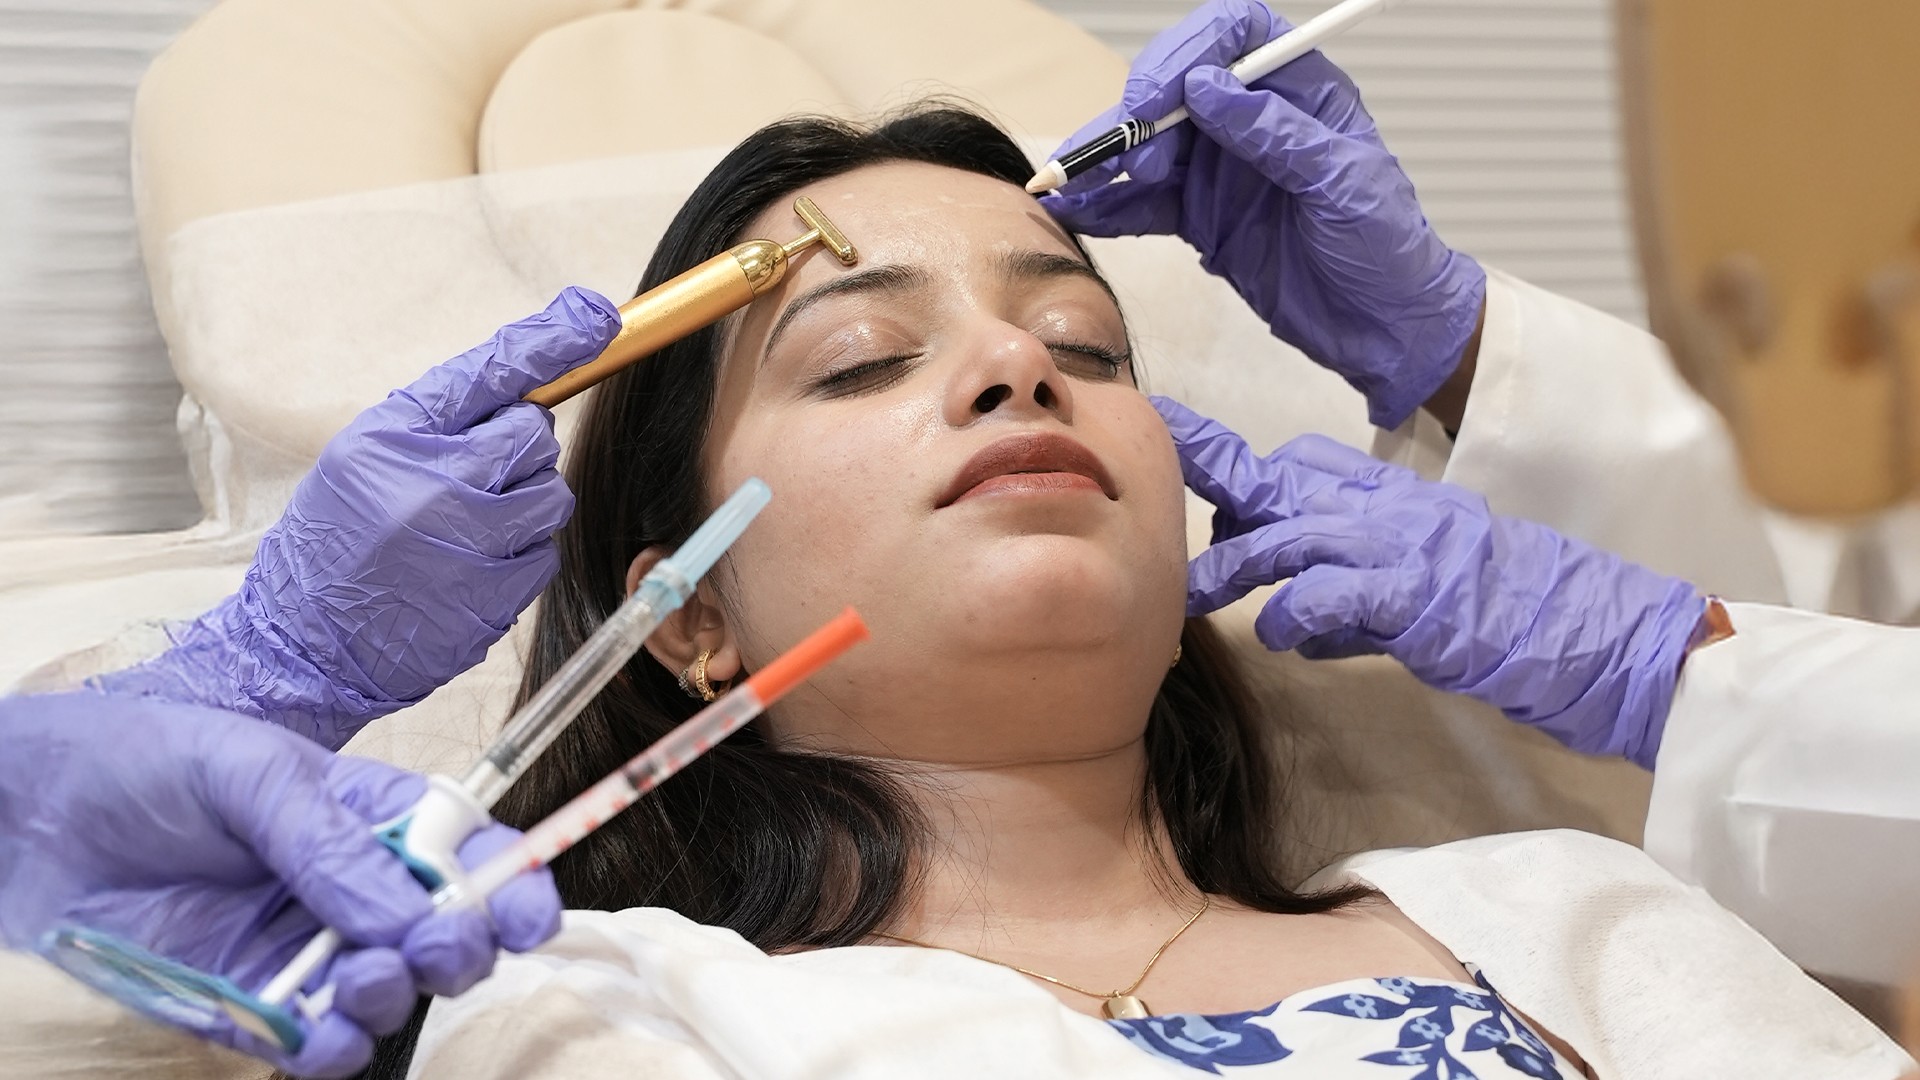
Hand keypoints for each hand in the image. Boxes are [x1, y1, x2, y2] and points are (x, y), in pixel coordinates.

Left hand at [0, 692, 562, 1077]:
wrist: (19, 814)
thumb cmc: (138, 760)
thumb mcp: (247, 773)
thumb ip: (330, 845)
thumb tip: (414, 917)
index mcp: (368, 816)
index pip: (468, 852)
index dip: (514, 884)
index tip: (530, 918)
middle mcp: (347, 889)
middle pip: (443, 933)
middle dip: (459, 948)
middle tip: (437, 948)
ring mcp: (296, 950)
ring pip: (384, 998)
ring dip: (393, 999)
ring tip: (364, 982)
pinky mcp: (239, 1006)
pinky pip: (307, 1046)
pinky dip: (327, 1052)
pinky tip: (317, 1038)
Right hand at [92, 288, 620, 748]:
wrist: (302, 642)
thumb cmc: (338, 540)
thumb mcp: (365, 456)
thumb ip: (444, 419)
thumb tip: (535, 390)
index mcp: (394, 436)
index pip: (489, 373)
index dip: (550, 340)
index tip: (596, 315)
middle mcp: (432, 485)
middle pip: (535, 436)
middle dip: (516, 453)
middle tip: (466, 480)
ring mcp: (465, 545)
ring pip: (550, 495)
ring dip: (523, 506)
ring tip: (463, 528)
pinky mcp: (490, 598)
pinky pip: (543, 555)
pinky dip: (518, 559)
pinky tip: (468, 569)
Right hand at [1045, 0, 1485, 428]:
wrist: (1387, 328)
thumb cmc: (1388, 249)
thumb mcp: (1342, 184)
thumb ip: (1276, 134)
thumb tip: (1211, 88)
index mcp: (1298, 92)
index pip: (1234, 35)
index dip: (1187, 51)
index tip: (1158, 97)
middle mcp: (1252, 121)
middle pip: (1176, 88)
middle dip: (1138, 116)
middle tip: (1126, 156)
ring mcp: (1223, 169)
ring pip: (1149, 146)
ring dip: (1108, 161)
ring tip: (1070, 183)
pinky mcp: (1203, 218)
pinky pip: (1145, 203)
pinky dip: (1109, 206)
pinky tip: (1077, 212)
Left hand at [1159, 397, 1702, 767]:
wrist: (1612, 636)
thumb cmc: (1518, 620)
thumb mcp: (1422, 595)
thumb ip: (1351, 598)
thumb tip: (1288, 618)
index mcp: (1395, 500)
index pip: (1297, 465)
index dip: (1227, 458)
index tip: (1166, 434)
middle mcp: (1393, 509)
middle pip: (1280, 482)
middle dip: (1218, 492)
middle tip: (1159, 504)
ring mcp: (1407, 548)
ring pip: (1293, 533)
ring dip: (1235, 563)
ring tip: (1192, 595)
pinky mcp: (1422, 598)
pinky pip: (1339, 593)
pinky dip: (1300, 612)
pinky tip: (1284, 635)